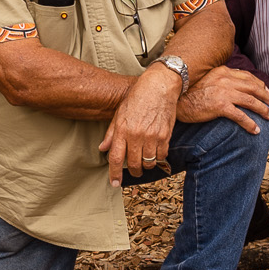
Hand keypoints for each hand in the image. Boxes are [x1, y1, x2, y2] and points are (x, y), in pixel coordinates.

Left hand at [101, 66, 180, 183]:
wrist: (159, 86)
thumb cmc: (138, 97)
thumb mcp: (120, 113)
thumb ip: (112, 133)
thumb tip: (103, 149)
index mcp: (123, 130)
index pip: (116, 158)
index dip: (114, 174)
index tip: (114, 183)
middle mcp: (136, 135)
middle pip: (133, 164)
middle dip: (133, 171)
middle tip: (134, 170)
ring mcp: (152, 136)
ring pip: (148, 163)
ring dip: (146, 166)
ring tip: (144, 161)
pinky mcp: (165, 135)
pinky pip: (161, 156)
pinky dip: (158, 158)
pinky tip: (155, 153)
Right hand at [177, 65, 268, 134]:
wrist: (176, 98)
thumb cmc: (188, 91)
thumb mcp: (206, 78)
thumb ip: (219, 78)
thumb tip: (230, 82)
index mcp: (223, 72)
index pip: (247, 77)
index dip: (259, 84)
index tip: (266, 91)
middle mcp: (225, 79)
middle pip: (252, 87)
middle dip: (265, 96)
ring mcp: (223, 92)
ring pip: (250, 100)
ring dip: (262, 109)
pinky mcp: (220, 106)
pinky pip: (240, 116)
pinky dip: (250, 123)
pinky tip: (255, 129)